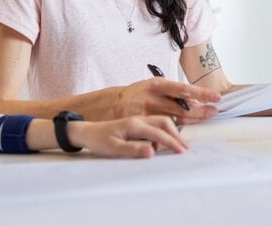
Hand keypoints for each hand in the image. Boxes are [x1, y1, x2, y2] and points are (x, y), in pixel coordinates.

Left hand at [68, 115, 188, 157]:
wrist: (86, 132)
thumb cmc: (98, 140)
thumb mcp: (113, 149)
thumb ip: (133, 150)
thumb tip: (152, 152)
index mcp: (133, 124)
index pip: (158, 132)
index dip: (172, 142)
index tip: (182, 152)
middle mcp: (137, 119)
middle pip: (164, 121)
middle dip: (176, 134)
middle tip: (185, 148)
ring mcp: (137, 120)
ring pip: (160, 121)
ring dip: (171, 132)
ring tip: (178, 145)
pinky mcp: (136, 123)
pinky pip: (154, 124)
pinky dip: (163, 131)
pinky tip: (163, 142)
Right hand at [114, 78, 219, 123]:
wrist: (113, 104)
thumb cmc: (138, 94)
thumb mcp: (153, 86)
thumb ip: (171, 91)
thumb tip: (196, 99)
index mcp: (157, 85)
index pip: (183, 89)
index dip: (201, 93)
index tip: (216, 97)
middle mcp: (152, 98)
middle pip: (182, 107)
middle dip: (201, 110)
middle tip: (213, 111)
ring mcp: (147, 113)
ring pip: (176, 120)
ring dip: (192, 120)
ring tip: (204, 118)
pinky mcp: (143, 125)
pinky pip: (164, 130)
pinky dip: (177, 130)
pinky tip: (186, 129)